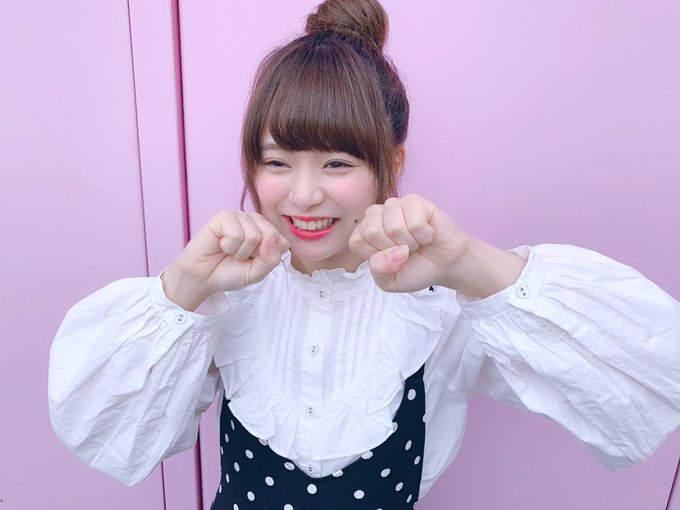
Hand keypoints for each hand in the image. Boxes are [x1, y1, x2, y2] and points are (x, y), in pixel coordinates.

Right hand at [162, 211, 288, 309]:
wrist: (203, 277)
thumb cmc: (230, 272)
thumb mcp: (257, 273)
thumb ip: (270, 259)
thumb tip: (270, 237)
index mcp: (267, 233)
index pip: (282, 243)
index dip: (267, 259)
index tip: (252, 262)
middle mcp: (256, 221)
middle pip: (271, 235)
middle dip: (254, 254)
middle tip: (239, 257)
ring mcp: (241, 217)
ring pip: (253, 236)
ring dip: (239, 252)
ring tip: (229, 251)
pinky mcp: (225, 216)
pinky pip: (236, 233)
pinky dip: (229, 246)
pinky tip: (221, 244)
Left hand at [348, 194, 471, 292]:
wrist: (445, 264)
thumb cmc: (415, 268)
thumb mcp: (390, 282)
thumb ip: (380, 271)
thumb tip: (391, 253)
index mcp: (363, 233)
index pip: (357, 241)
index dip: (378, 256)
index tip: (391, 259)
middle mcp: (375, 215)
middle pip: (371, 232)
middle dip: (393, 250)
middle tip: (405, 250)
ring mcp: (394, 205)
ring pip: (394, 227)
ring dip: (410, 243)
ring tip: (416, 242)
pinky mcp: (414, 201)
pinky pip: (414, 222)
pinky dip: (424, 236)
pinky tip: (427, 234)